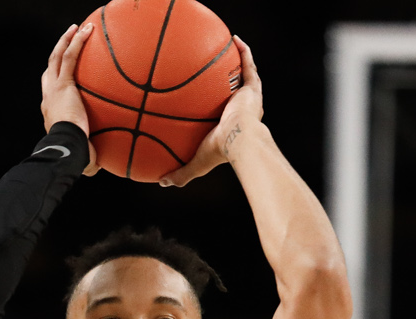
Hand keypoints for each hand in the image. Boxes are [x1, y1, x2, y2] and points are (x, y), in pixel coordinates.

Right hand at [39, 22, 100, 174]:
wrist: (68, 149)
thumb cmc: (74, 157)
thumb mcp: (82, 158)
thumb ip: (87, 158)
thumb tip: (95, 168)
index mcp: (51, 113)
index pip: (50, 92)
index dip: (55, 81)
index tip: (64, 76)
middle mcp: (48, 98)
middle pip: (49, 70)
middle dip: (57, 54)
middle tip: (67, 43)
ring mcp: (54, 89)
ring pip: (56, 57)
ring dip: (65, 41)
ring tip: (76, 28)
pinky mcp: (63, 84)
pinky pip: (69, 57)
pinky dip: (76, 41)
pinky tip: (86, 29)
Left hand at [160, 37, 262, 187]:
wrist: (239, 140)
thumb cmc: (219, 152)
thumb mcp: (195, 163)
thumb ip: (180, 173)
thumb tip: (162, 182)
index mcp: (232, 126)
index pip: (224, 113)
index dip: (217, 106)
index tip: (206, 100)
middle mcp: (242, 110)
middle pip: (234, 92)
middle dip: (228, 82)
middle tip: (217, 73)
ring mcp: (249, 98)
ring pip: (245, 76)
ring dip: (238, 62)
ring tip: (230, 48)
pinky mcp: (253, 88)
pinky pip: (249, 64)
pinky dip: (244, 52)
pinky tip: (235, 39)